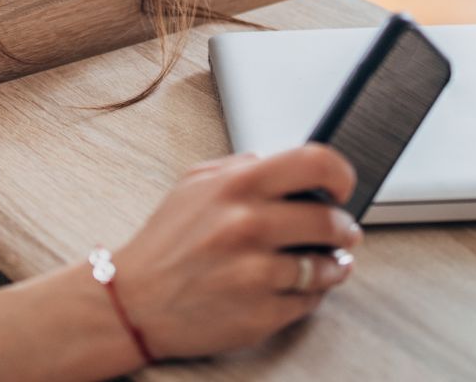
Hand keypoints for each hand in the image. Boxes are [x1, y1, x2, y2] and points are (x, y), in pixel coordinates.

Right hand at [108, 144, 361, 359]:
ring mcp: (255, 273)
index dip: (341, 174)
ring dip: (330, 265)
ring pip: (326, 266)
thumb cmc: (165, 244)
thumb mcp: (193, 185)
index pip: (315, 162)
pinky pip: (308, 301)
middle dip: (343, 229)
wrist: (133, 302)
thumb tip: (286, 163)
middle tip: (342, 232)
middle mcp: (247, 226)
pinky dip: (308, 294)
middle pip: (331, 220)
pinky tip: (292, 286)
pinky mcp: (260, 314)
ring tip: (321, 263)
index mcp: (235, 186)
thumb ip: (240, 167)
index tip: (342, 188)